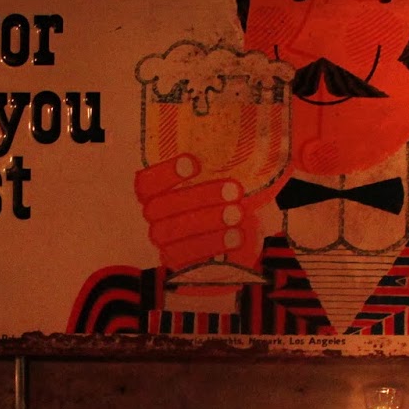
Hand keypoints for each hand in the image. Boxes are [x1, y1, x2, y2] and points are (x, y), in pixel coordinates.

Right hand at [134, 155, 280, 275]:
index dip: (164, 173)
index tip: (194, 163)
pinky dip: (212, 245)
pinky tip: (236, 237)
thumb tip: (263, 142)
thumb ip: (234, 165)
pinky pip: (186, 257)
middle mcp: (155, 218)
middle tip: (234, 191)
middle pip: (160, 207)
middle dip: (198, 197)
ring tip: (238, 215)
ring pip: (171, 232)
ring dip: (206, 221)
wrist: (240, 243)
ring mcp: (164, 243)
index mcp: (160, 192)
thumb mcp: (233, 182)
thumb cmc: (231, 204)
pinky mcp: (178, 265)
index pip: (146, 183)